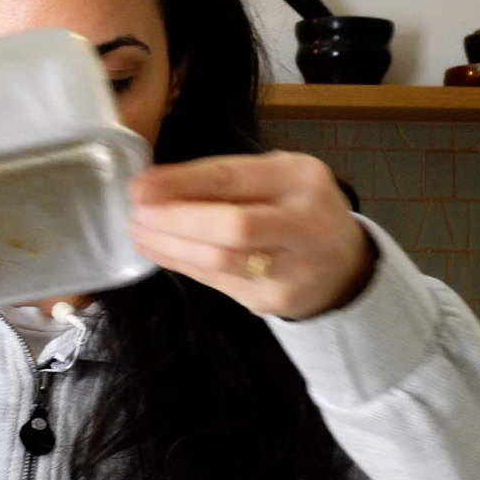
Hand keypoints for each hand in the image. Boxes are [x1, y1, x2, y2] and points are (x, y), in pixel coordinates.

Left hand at [127, 151, 376, 320]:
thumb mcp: (277, 180)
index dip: (182, 184)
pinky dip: (184, 265)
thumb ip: (230, 181)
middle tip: (137, 215)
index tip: (140, 187)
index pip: (234, 178)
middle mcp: (302, 222)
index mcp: (300, 178)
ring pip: (222, 261)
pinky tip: (160, 251)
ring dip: (172, 247)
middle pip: (231, 226)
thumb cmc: (298, 211)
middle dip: (175, 221)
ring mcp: (291, 267)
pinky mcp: (273, 300)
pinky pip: (218, 282)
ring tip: (140, 233)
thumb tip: (159, 186)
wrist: (343, 266)